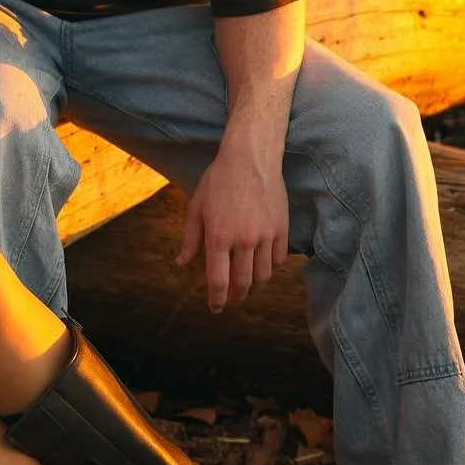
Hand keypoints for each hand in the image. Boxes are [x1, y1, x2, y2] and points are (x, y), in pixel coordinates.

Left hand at [176, 137, 289, 312]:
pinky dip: (269, 268)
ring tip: (246, 286)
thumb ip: (190, 239)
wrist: (250, 157)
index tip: (215, 308)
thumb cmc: (219, 180)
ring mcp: (266, 236)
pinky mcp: (282, 229)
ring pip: (263, 277)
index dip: (217, 300)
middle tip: (231, 301)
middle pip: (242, 285)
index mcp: (219, 237)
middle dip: (235, 298)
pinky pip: (278, 260)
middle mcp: (244, 241)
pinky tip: (262, 265)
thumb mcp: (197, 207)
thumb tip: (182, 263)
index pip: (218, 282)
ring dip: (253, 287)